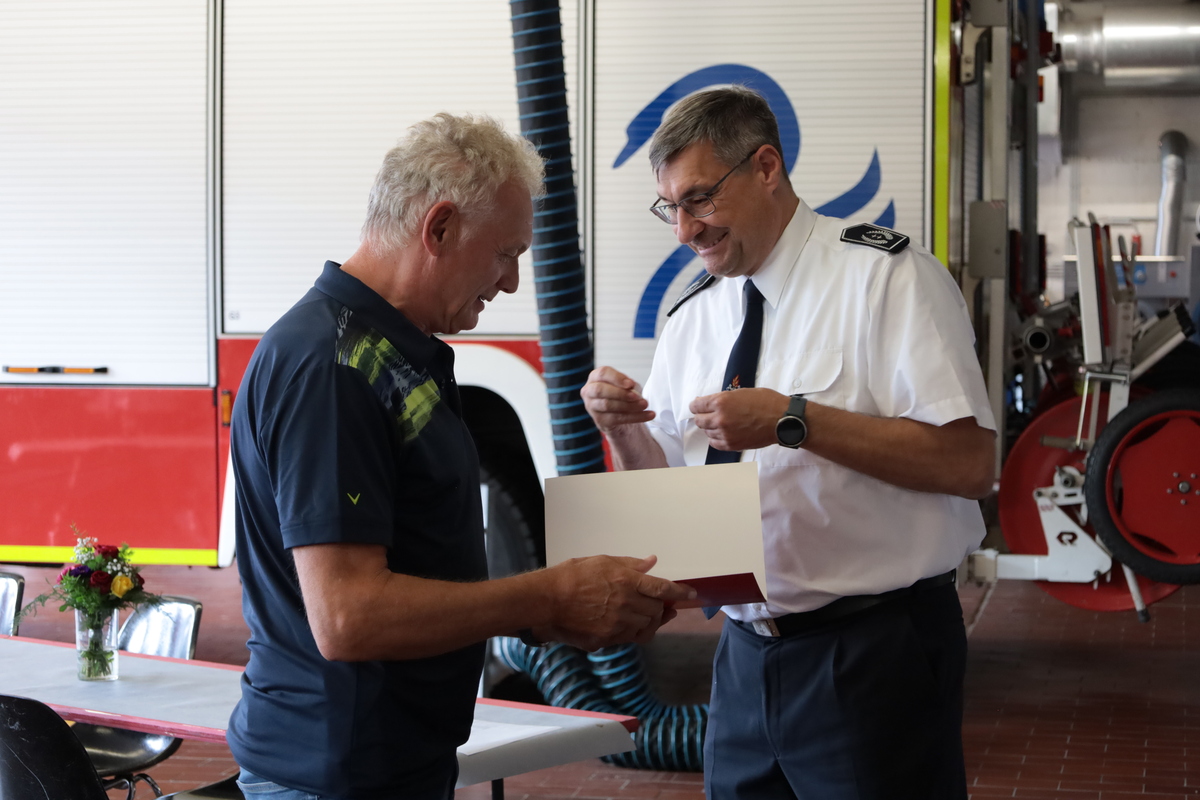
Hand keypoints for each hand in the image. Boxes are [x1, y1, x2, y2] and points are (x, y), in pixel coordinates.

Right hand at [536, 555, 694, 649]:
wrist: (546, 601)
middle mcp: (626, 603)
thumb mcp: (602, 562)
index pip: (663, 589)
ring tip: (646, 615)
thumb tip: (651, 563)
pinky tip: (632, 626)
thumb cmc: (571, 576)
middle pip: (657, 610)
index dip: (680, 592)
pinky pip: (630, 638)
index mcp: (627, 581)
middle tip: (660, 605)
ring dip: (650, 621)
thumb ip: (630, 564)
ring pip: (646, 626)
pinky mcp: (607, 639)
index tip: (691, 594)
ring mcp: (617, 624)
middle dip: (661, 607)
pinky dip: (636, 632)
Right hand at [581, 367, 654, 433]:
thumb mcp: (627, 386)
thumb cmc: (623, 394)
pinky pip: (616, 418)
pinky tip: (648, 415)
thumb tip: (631, 386)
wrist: (621, 414)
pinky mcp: (599, 421)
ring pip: (608, 405)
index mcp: (595, 377)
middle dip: (620, 393)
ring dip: (629, 405)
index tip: (631, 384)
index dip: (617, 378)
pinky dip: (635, 417)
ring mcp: (591, 407)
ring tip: (644, 405)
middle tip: (637, 396)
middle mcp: (588, 391)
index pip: (602, 373)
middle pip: (600, 390)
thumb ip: (628, 384)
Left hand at [689, 388, 789, 451]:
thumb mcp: (742, 392)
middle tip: (708, 415)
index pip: (696, 406)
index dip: (696, 405)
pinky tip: (723, 434)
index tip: (698, 406)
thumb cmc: (766, 402)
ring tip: (722, 423)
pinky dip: (716, 438)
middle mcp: (719, 418)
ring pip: (707, 432)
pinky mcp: (732, 445)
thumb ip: (723, 398)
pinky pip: (714, 443)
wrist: (782, 420)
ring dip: (711, 428)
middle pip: (699, 420)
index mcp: (721, 402)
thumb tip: (709, 402)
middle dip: (702, 416)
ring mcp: (725, 433)